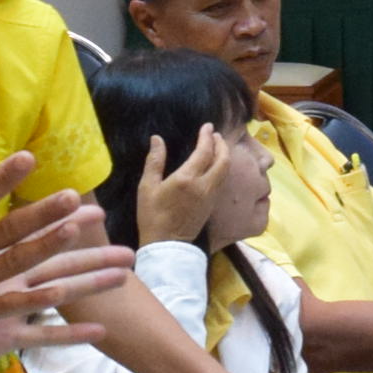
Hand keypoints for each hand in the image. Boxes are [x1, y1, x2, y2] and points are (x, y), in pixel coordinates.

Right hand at [137, 126, 232, 248]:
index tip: (207, 126)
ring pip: (225, 171)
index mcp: (187, 179)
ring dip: (224, 155)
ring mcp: (211, 196)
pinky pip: (222, 180)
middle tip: (215, 135)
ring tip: (217, 146)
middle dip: (221, 144)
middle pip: (223, 160)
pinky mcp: (212, 205)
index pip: (204, 151)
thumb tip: (157, 139)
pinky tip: (215, 165)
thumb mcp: (147, 187)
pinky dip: (222, 167)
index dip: (207, 136)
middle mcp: (204, 186)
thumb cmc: (152, 216)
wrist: (167, 246)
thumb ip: (154, 161)